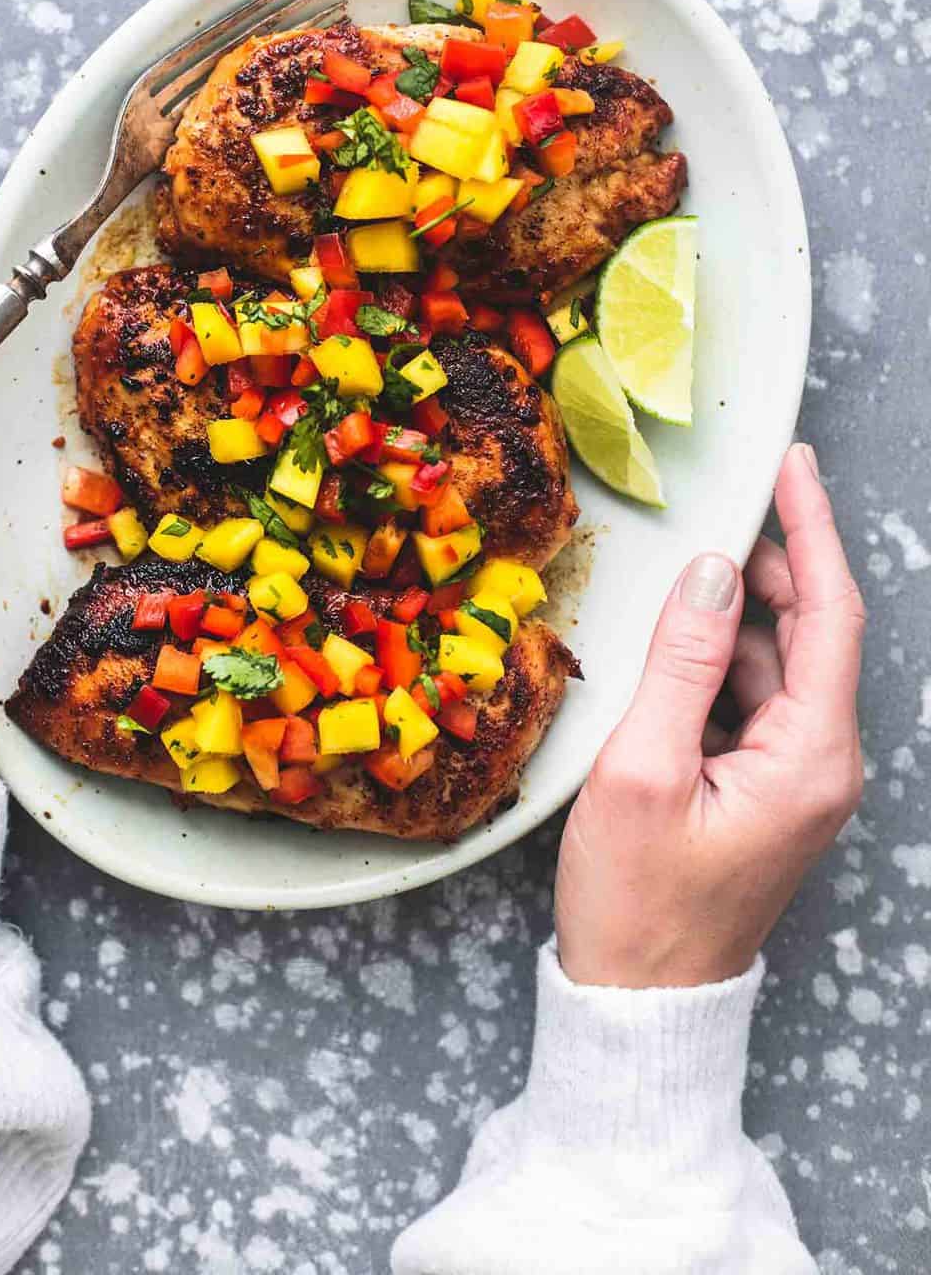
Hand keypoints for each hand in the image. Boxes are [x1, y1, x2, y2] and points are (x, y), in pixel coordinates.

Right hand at [555, 443, 864, 987]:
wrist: (641, 1002)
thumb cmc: (637, 901)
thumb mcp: (643, 770)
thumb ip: (683, 662)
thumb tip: (714, 572)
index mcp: (810, 758)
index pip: (829, 615)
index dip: (811, 530)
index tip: (793, 464)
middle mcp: (823, 764)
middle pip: (815, 632)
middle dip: (776, 562)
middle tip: (728, 504)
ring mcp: (798, 779)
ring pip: (783, 663)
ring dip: (745, 611)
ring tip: (694, 568)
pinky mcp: (768, 789)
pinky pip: (758, 700)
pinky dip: (726, 658)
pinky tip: (683, 643)